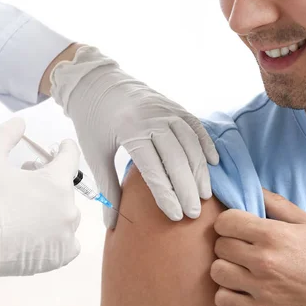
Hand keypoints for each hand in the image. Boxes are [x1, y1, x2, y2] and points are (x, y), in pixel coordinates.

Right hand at [0, 118, 80, 292]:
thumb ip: (6, 134)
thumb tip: (20, 122)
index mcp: (56, 182)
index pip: (71, 157)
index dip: (64, 148)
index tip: (61, 146)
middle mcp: (68, 209)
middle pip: (65, 187)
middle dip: (48, 180)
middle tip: (25, 180)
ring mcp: (66, 235)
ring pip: (66, 214)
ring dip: (52, 207)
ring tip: (28, 208)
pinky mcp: (60, 256)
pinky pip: (68, 241)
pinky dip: (58, 235)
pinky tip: (40, 232)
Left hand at [50, 46, 218, 227]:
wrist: (95, 81)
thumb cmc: (92, 120)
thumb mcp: (95, 154)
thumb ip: (108, 187)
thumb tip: (112, 224)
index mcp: (129, 131)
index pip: (153, 169)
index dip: (166, 195)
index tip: (175, 216)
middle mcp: (151, 118)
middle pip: (176, 158)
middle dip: (187, 188)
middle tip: (194, 213)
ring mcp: (165, 109)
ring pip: (190, 143)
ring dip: (200, 170)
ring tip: (204, 195)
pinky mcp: (172, 105)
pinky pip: (195, 125)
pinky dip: (205, 143)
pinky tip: (212, 163)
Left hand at [210, 189, 305, 305]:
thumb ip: (279, 206)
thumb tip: (254, 189)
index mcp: (275, 235)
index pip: (225, 222)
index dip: (228, 223)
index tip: (237, 229)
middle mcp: (264, 260)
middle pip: (220, 246)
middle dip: (229, 246)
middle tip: (244, 252)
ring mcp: (261, 289)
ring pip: (217, 272)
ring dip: (226, 271)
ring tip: (242, 272)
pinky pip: (223, 299)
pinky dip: (229, 295)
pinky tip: (244, 292)